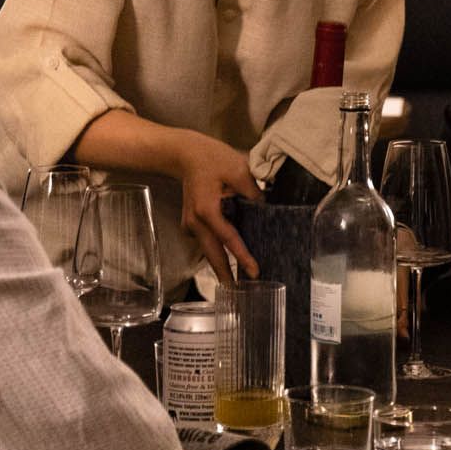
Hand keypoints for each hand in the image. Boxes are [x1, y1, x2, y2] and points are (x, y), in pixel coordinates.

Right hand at [173, 130, 261, 288]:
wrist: (184, 154)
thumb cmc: (211, 158)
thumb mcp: (238, 169)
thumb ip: (253, 192)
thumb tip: (266, 209)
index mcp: (207, 210)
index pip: (229, 239)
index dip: (243, 257)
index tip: (254, 272)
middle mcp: (196, 222)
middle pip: (212, 255)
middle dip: (224, 276)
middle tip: (238, 295)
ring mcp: (190, 224)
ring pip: (208, 251)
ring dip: (220, 266)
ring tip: (235, 282)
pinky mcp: (191, 223)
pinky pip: (206, 242)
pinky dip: (216, 252)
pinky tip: (228, 259)